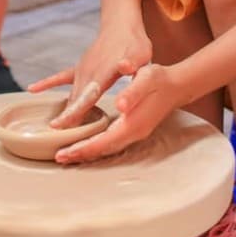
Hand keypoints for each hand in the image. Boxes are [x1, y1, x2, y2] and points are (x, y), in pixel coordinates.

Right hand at [28, 24, 150, 128]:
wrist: (122, 25)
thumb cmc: (135, 44)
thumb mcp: (140, 55)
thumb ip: (132, 64)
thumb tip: (126, 68)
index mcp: (103, 73)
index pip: (87, 97)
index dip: (74, 112)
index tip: (60, 125)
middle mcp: (88, 72)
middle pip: (75, 100)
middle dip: (66, 119)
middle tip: (56, 140)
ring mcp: (82, 69)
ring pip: (70, 94)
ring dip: (63, 111)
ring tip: (53, 130)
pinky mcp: (80, 67)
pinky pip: (61, 78)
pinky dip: (47, 83)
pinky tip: (33, 89)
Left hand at [54, 63, 184, 163]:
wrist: (176, 85)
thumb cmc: (159, 80)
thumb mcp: (146, 79)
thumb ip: (132, 92)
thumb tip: (119, 105)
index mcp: (132, 124)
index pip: (103, 142)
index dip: (83, 148)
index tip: (64, 152)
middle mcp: (133, 133)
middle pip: (103, 150)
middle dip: (81, 154)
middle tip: (58, 158)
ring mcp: (134, 133)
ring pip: (107, 148)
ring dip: (88, 152)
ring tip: (68, 154)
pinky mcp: (133, 129)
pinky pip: (111, 143)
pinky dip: (96, 146)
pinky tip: (87, 143)